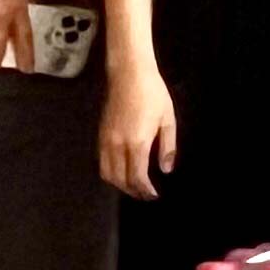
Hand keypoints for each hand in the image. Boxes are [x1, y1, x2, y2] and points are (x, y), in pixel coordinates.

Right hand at [101, 59, 178, 197]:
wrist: (129, 74)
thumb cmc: (153, 94)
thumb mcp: (168, 120)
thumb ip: (167, 147)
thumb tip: (165, 170)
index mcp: (136, 143)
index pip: (137, 177)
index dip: (145, 190)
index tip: (154, 195)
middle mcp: (117, 145)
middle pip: (120, 180)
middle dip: (132, 191)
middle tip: (145, 195)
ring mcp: (106, 140)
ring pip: (107, 173)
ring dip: (119, 184)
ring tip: (134, 186)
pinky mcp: (101, 134)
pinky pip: (102, 161)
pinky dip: (110, 172)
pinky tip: (122, 171)